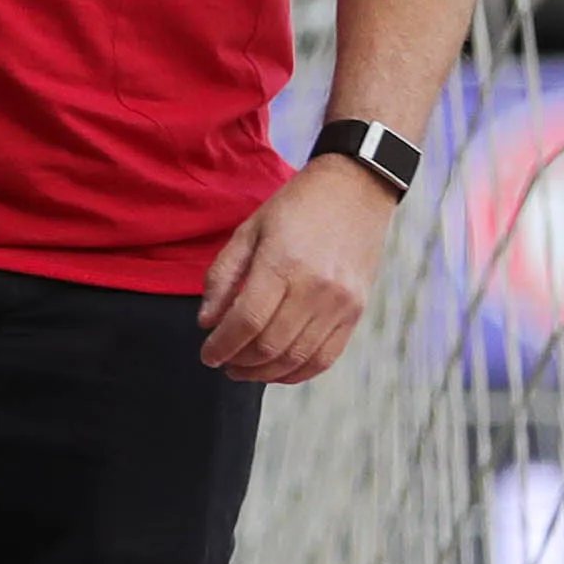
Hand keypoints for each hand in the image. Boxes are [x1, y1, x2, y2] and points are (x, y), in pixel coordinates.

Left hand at [198, 158, 398, 383]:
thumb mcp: (248, 231)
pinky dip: (298, 372)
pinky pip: (326, 357)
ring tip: (243, 370)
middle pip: (270, 345)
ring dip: (264, 373)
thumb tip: (207, 322)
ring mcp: (340, 304)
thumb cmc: (296, 208)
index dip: (222, 346)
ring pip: (297, 358)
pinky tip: (276, 371)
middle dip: (239, 362)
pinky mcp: (356, 312)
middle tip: (221, 363)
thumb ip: (222, 277)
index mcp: (282, 264)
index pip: (247, 321)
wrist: (355, 190)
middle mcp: (315, 288)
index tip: (207, 355)